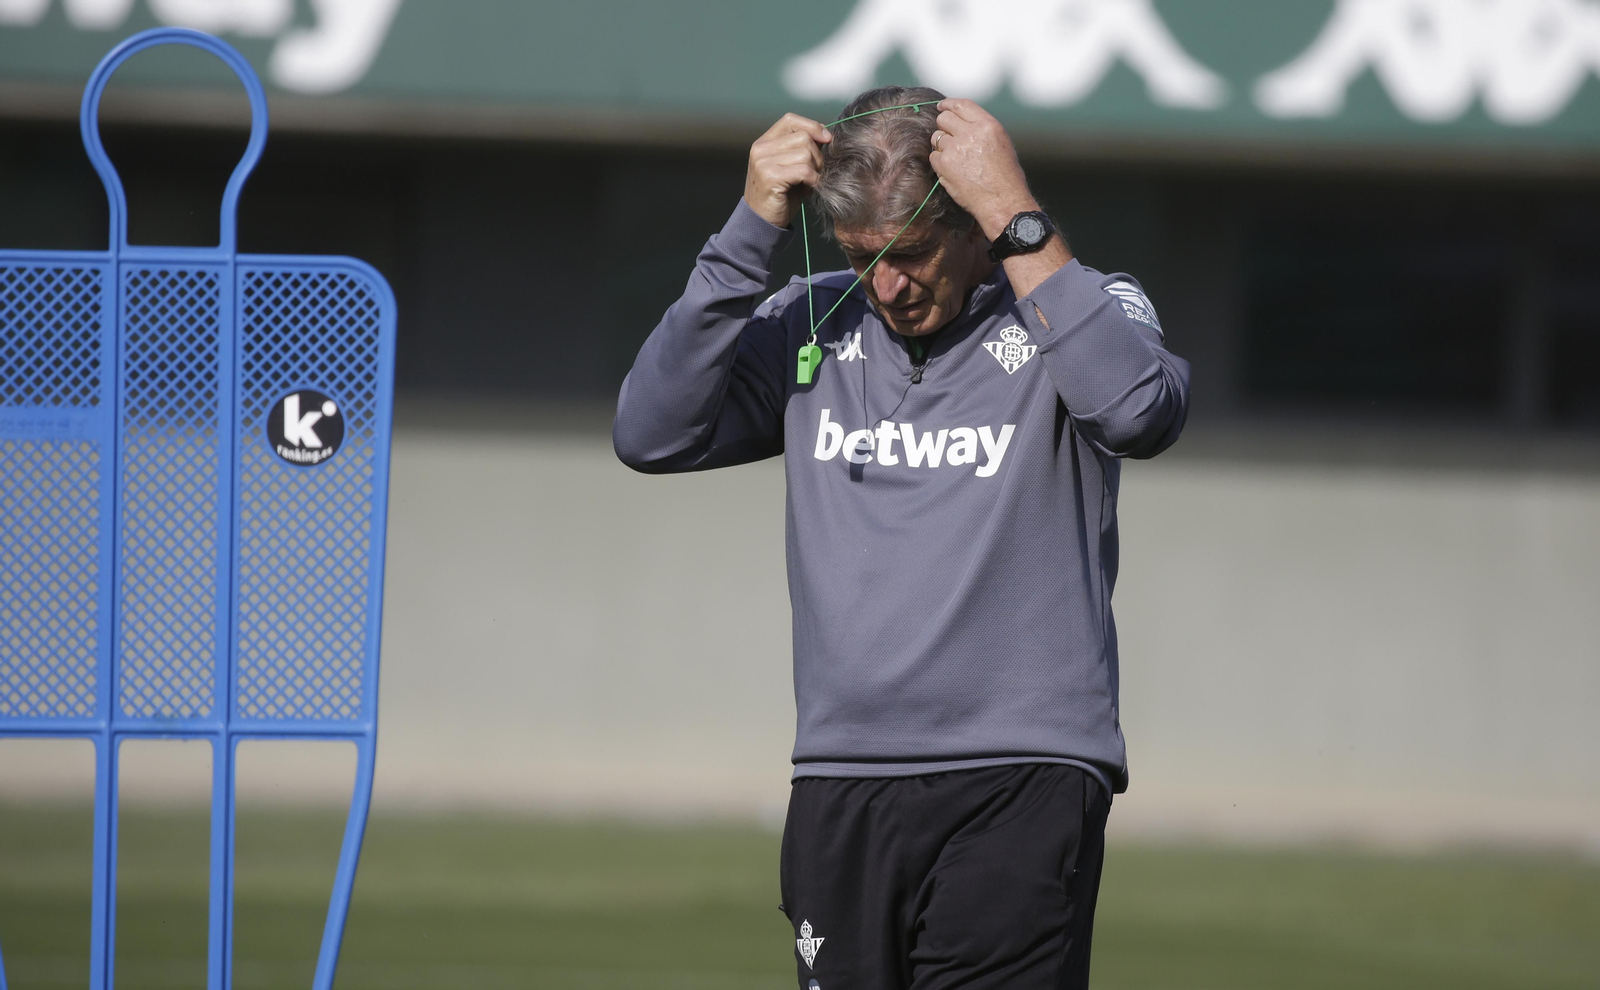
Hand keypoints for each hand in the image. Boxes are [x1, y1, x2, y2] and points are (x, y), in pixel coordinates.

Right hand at [744, 113, 831, 227]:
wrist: (762, 222)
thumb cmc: (780, 195)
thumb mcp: (790, 166)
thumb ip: (801, 148)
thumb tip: (825, 134)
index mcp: (764, 142)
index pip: (791, 120)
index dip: (812, 126)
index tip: (826, 139)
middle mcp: (761, 148)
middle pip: (803, 137)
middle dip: (817, 156)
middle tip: (813, 174)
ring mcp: (763, 162)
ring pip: (806, 153)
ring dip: (815, 170)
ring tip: (808, 184)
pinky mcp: (770, 177)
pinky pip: (804, 171)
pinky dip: (812, 181)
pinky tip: (807, 191)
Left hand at [928, 99, 1038, 239]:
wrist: (1002, 201)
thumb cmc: (1006, 176)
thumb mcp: (1001, 143)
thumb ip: (981, 129)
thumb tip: (962, 122)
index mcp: (987, 125)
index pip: (961, 105)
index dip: (948, 104)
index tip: (941, 106)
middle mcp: (971, 133)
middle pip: (943, 118)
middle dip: (943, 126)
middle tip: (948, 137)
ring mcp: (955, 148)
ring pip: (936, 137)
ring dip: (941, 146)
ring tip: (955, 159)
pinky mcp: (944, 165)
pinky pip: (933, 157)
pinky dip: (939, 163)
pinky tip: (952, 171)